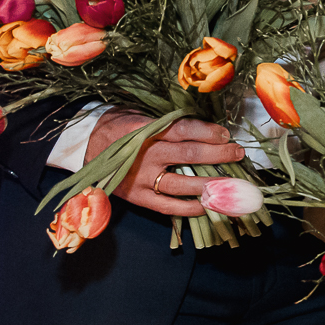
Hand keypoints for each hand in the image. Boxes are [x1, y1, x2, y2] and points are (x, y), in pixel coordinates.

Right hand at [90, 109, 244, 217]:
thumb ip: (168, 122)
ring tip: (233, 183)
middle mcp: (145, 154)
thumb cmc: (121, 127)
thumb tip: (207, 127)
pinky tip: (209, 205)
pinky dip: (190, 208)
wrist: (85, 145)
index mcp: (146, 130)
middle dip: (219, 155)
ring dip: (211, 183)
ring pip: (182, 183)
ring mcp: (141, 178)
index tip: (226, 135)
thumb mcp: (140, 115)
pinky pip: (168, 207)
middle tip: (238, 153)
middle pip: (189, 155)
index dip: (208, 132)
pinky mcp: (137, 197)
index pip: (183, 129)